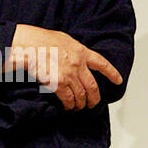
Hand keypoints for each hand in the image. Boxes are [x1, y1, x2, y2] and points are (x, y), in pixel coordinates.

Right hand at [7, 24, 122, 110]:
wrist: (28, 44)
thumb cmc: (40, 40)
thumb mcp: (63, 39)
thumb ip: (73, 50)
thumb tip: (76, 58)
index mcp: (81, 51)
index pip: (101, 63)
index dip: (112, 73)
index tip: (118, 81)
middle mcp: (78, 64)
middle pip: (92, 86)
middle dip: (95, 98)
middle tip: (93, 104)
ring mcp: (69, 75)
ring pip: (81, 95)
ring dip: (81, 104)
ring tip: (79, 107)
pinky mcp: (58, 83)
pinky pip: (68, 99)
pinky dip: (69, 105)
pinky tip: (67, 107)